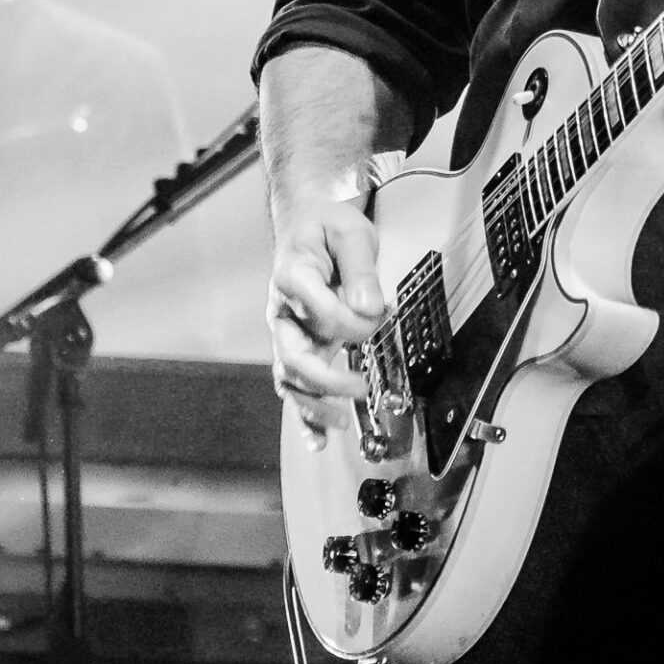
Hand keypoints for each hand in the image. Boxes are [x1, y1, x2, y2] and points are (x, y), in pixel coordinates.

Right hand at [266, 196, 386, 449]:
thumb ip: (360, 268)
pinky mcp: (297, 345)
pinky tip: (318, 440)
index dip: (353, 320)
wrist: (306, 223)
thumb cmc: (328, 227)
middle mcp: (282, 310)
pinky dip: (303, 416)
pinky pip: (294, 385)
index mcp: (292, 277)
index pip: (319, 311)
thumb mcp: (351, 232)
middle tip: (361, 386)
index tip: (380, 313)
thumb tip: (370, 305)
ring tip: (341, 423)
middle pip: (293, 356)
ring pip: (290, 378)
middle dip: (327, 378)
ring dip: (313, 404)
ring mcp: (287, 332)